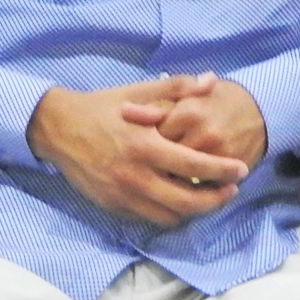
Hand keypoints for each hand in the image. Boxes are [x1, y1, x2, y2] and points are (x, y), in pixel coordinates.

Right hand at [28, 78, 251, 226]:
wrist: (59, 128)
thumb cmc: (103, 107)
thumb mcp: (139, 92)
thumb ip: (178, 87)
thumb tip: (211, 80)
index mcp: (145, 145)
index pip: (195, 165)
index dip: (222, 171)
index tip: (241, 170)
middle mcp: (135, 175)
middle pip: (187, 201)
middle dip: (216, 199)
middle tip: (231, 190)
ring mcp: (123, 195)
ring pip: (170, 217)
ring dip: (193, 210)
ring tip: (207, 197)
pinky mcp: (113, 206)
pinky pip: (149, 219)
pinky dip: (169, 214)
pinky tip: (178, 200)